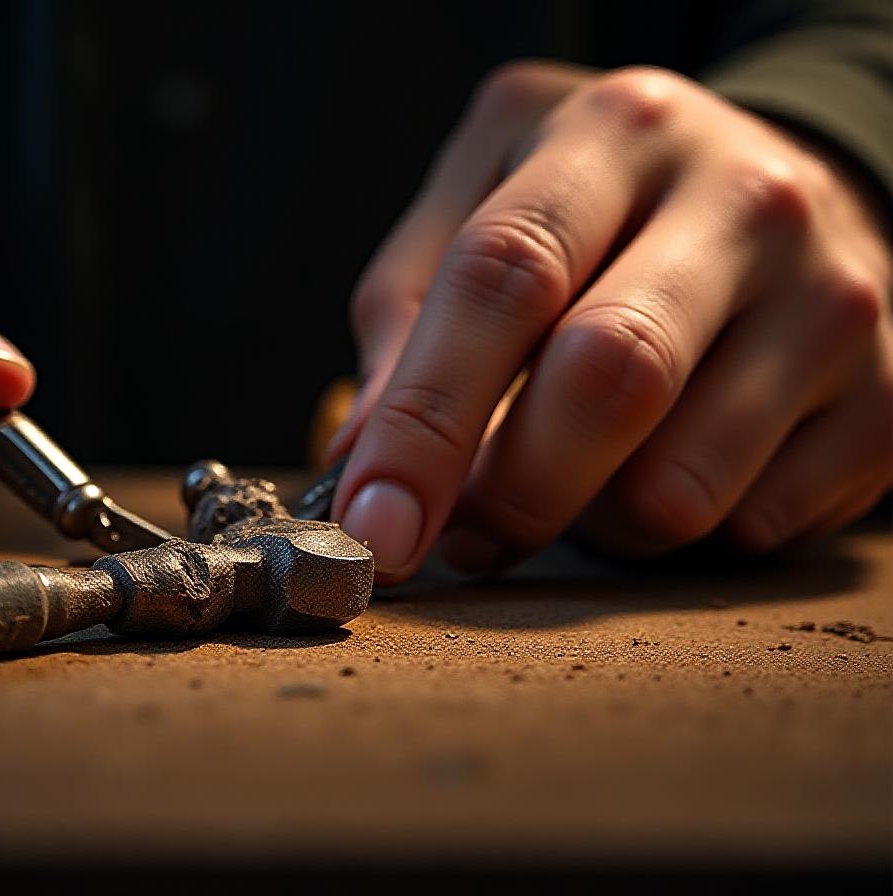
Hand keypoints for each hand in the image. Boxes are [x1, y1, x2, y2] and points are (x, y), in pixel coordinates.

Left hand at [331, 63, 891, 580]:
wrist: (784, 193)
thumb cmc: (599, 212)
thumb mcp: (483, 203)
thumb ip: (408, 314)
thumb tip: (361, 465)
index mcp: (612, 136)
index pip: (503, 275)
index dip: (424, 419)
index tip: (378, 525)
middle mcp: (740, 198)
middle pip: (608, 377)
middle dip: (511, 490)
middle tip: (465, 531)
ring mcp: (830, 298)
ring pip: (680, 482)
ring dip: (596, 519)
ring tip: (586, 472)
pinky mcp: (883, 398)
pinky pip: (751, 524)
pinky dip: (681, 532)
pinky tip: (674, 464)